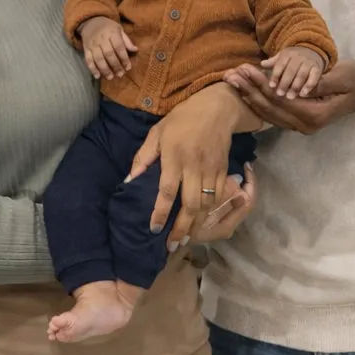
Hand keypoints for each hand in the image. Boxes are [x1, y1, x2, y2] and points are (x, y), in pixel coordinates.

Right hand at [79, 16, 136, 79]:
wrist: (90, 21)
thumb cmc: (108, 27)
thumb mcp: (119, 29)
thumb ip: (126, 41)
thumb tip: (136, 50)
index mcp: (112, 33)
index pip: (119, 47)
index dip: (124, 58)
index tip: (128, 67)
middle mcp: (102, 39)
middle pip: (109, 54)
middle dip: (115, 66)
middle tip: (120, 74)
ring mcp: (92, 45)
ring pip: (98, 59)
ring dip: (105, 69)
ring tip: (110, 77)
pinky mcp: (86, 49)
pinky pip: (88, 60)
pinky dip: (92, 69)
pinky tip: (97, 76)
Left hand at [127, 83, 261, 240]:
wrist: (217, 108)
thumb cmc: (182, 119)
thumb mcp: (157, 132)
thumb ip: (143, 157)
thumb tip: (130, 180)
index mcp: (174, 157)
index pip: (166, 191)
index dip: (160, 213)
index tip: (153, 229)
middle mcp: (194, 167)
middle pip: (190, 205)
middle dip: (181, 228)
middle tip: (172, 245)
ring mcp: (211, 170)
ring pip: (206, 205)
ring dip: (196, 224)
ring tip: (186, 239)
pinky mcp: (224, 171)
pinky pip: (218, 197)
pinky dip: (210, 212)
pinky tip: (202, 221)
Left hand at [224, 58, 354, 134]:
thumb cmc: (354, 81)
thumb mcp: (343, 76)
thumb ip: (321, 82)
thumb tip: (301, 85)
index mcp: (314, 115)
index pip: (281, 100)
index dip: (261, 85)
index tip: (245, 69)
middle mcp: (304, 125)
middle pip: (270, 109)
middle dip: (249, 90)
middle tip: (230, 75)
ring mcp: (300, 126)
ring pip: (268, 113)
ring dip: (249, 96)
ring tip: (232, 80)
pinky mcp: (296, 121)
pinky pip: (272, 114)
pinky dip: (257, 102)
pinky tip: (244, 91)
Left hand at [261, 45, 324, 98]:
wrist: (311, 52)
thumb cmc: (292, 59)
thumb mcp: (282, 58)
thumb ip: (273, 63)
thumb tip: (261, 64)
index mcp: (287, 54)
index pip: (280, 64)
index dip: (276, 75)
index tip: (271, 86)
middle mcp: (298, 57)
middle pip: (291, 70)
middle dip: (285, 83)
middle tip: (280, 94)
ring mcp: (308, 62)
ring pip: (302, 74)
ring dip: (296, 86)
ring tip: (290, 97)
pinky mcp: (317, 68)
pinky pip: (314, 77)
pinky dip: (309, 85)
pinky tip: (303, 94)